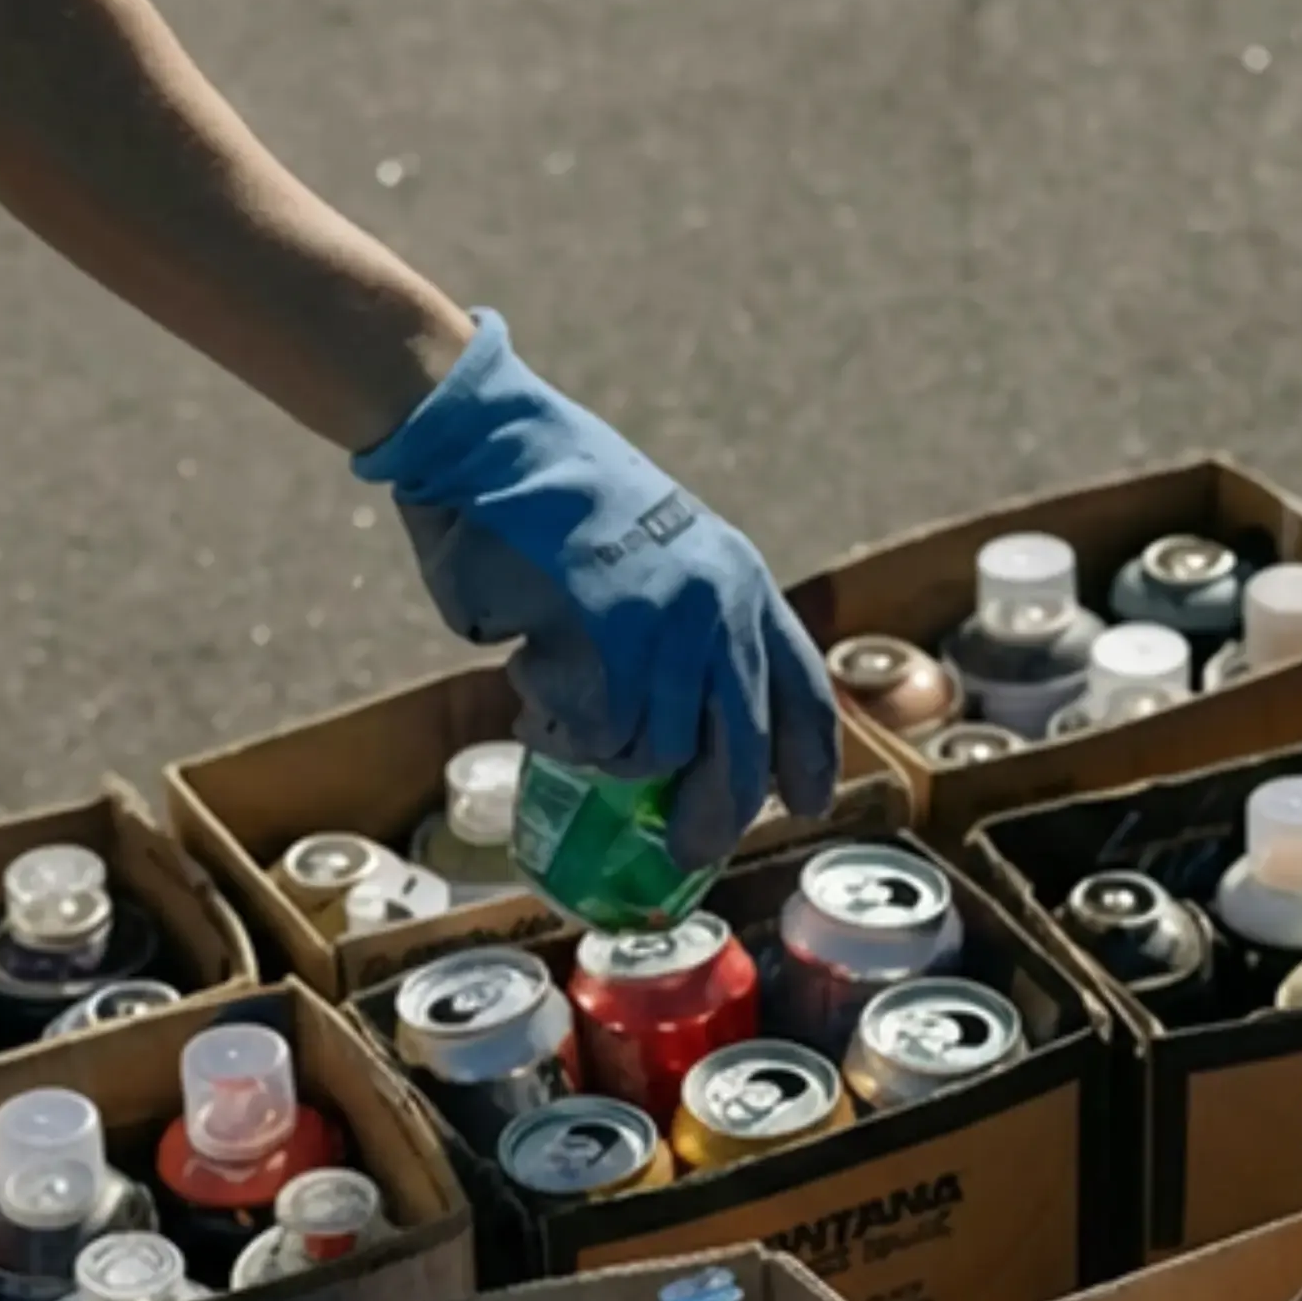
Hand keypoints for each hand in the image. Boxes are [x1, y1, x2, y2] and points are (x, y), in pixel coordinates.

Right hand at [355, 314, 841, 866]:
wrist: (491, 446)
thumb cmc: (556, 502)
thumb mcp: (660, 554)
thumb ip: (689, 627)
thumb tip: (695, 735)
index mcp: (741, 581)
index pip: (799, 688)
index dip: (810, 756)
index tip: (807, 802)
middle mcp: (719, 606)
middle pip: (739, 752)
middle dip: (714, 816)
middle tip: (686, 854)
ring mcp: (667, 627)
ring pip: (656, 753)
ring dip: (605, 753)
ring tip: (562, 705)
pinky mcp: (608, 644)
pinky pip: (594, 738)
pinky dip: (557, 732)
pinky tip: (531, 679)